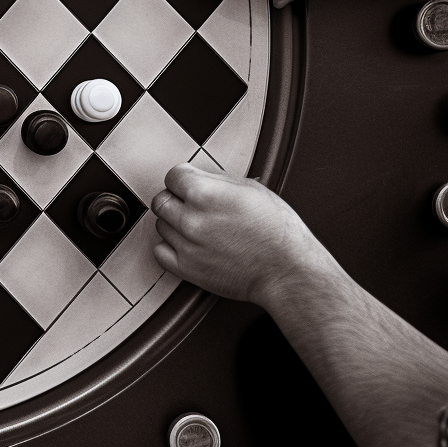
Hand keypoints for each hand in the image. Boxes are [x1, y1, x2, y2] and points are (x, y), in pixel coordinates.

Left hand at [150, 163, 341, 308]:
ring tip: (199, 226)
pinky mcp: (187, 269)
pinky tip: (188, 244)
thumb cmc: (277, 232)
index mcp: (205, 194)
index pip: (173, 176)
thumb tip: (197, 177)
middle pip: (161, 200)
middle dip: (175, 199)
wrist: (287, 270)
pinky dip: (170, 246)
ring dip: (175, 223)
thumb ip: (216, 180)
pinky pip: (160, 251)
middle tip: (192, 204)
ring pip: (161, 225)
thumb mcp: (251, 189)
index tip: (189, 183)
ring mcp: (187, 246)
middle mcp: (191, 220)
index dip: (184, 178)